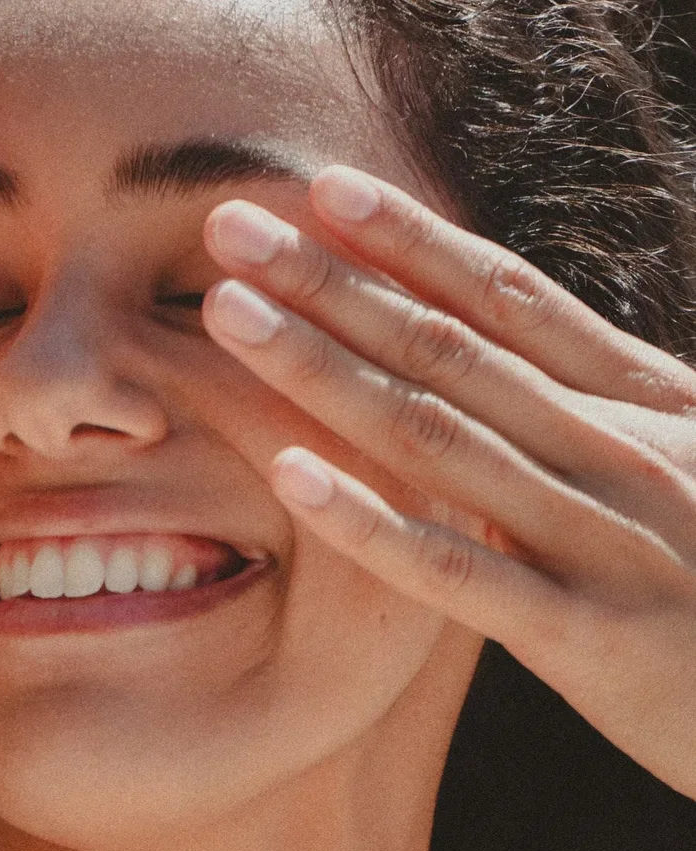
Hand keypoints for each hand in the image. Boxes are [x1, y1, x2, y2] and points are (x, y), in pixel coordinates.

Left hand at [200, 167, 695, 801]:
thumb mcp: (686, 474)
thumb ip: (599, 424)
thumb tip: (499, 374)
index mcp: (643, 403)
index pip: (509, 299)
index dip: (413, 240)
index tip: (323, 190)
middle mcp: (620, 448)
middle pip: (451, 347)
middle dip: (334, 281)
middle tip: (231, 226)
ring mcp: (601, 537)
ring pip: (437, 437)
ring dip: (322, 369)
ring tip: (228, 315)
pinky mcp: (582, 633)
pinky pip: (454, 570)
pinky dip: (368, 523)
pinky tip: (288, 477)